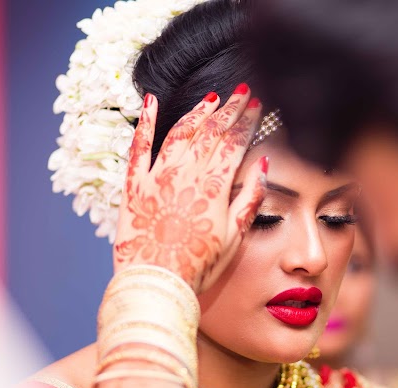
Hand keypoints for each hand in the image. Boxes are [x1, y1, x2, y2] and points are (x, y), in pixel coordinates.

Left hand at [113, 85, 266, 291]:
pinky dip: (146, 122)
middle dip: (229, 109)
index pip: (234, 143)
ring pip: (180, 133)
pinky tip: (152, 102)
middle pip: (211, 132)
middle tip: (242, 92)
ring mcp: (156, 178)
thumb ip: (250, 200)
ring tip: (212, 97)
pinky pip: (138, 147)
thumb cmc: (199, 267)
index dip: (247, 120)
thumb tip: (263, 165)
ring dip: (198, 112)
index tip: (257, 103)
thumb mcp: (234, 238)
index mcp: (213, 188)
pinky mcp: (134, 186)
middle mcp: (185, 176)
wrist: (156, 286)